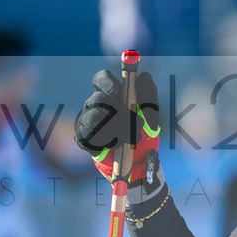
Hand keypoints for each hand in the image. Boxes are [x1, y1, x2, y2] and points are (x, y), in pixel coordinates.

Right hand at [74, 69, 162, 198]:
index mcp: (110, 95)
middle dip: (122, 112)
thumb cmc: (143, 132)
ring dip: (119, 129)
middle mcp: (95, 105)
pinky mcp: (84, 139)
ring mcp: (87, 122)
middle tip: (139, 125)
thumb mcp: (151, 113)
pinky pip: (91, 136)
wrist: (140, 161)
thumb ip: (149, 95)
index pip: (101, 79)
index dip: (108, 82)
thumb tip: (144, 76)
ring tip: (133, 138)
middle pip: (99, 99)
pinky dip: (109, 141)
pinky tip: (119, 145)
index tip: (120, 91)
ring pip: (95, 118)